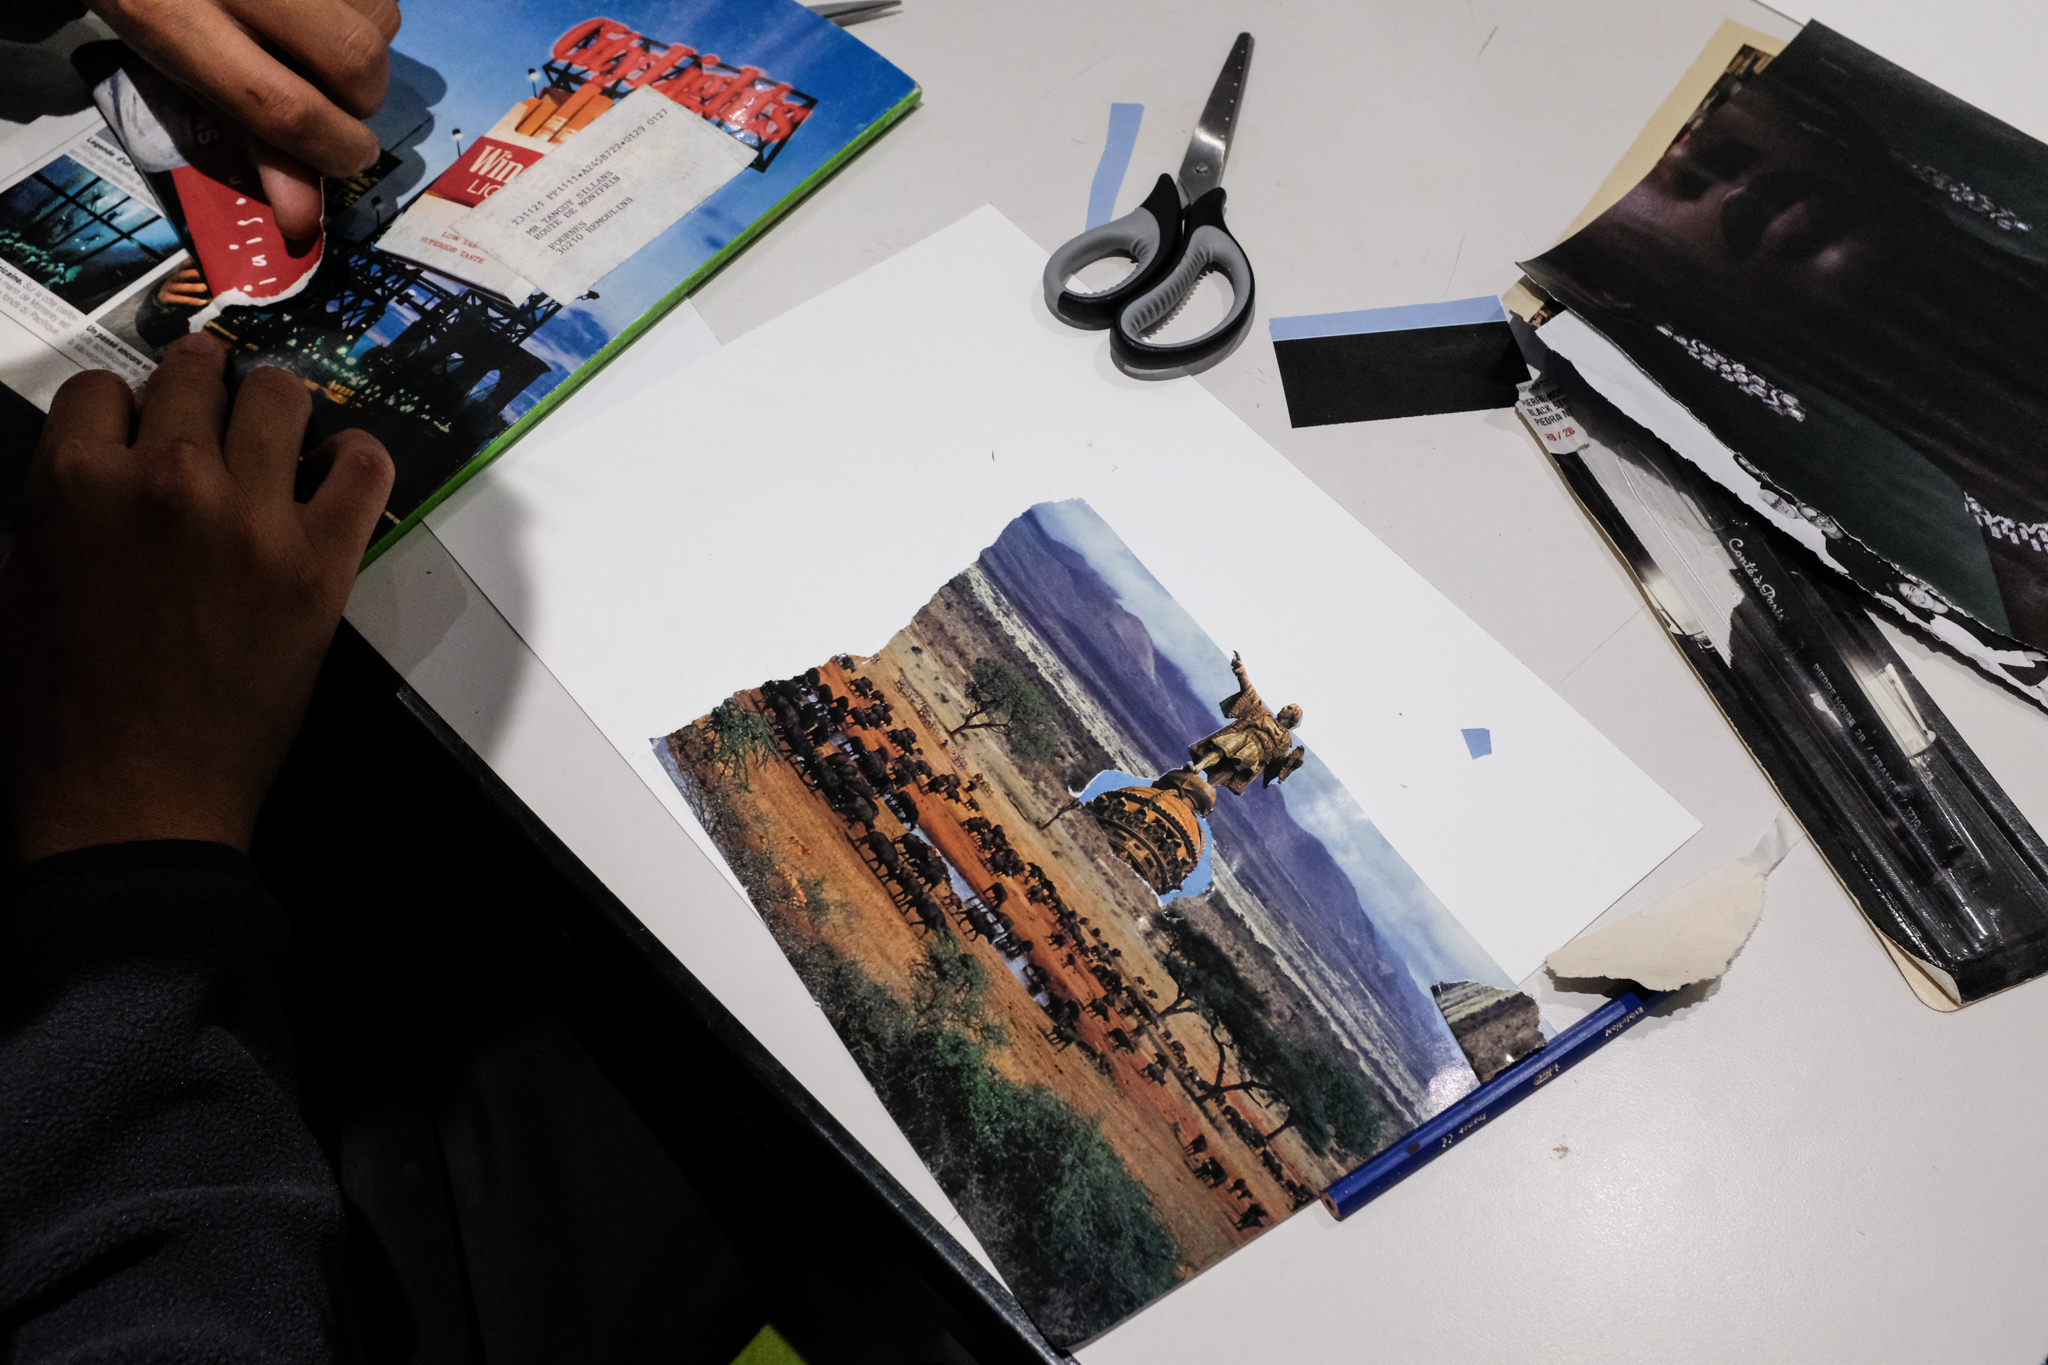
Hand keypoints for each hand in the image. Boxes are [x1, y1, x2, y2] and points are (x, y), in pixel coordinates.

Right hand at [0, 335, 393, 862]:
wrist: (135, 797)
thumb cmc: (60, 709)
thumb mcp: (22, 584)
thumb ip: (65, 508)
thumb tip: (102, 469)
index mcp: (76, 483)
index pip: (106, 388)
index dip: (122, 410)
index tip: (138, 431)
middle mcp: (169, 481)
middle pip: (196, 376)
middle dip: (199, 387)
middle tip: (209, 410)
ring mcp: (254, 519)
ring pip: (279, 398)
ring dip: (273, 404)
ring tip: (273, 429)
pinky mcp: (322, 563)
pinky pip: (363, 469)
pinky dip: (355, 456)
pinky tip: (337, 467)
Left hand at [87, 0, 399, 239]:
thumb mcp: (184, 69)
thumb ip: (249, 136)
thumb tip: (305, 220)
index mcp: (179, 24)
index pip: (286, 107)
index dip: (335, 148)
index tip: (348, 157)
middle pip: (353, 59)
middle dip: (362, 98)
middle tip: (335, 97)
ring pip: (381, 17)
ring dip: (369, 45)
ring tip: (322, 39)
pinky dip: (365, 10)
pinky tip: (325, 8)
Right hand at [156, 262, 210, 307]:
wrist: (163, 299)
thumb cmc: (182, 289)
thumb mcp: (187, 281)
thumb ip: (198, 278)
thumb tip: (217, 277)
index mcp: (180, 273)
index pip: (185, 265)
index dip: (192, 262)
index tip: (203, 261)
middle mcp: (174, 279)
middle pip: (182, 274)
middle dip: (193, 273)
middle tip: (205, 275)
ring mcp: (169, 288)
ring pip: (180, 287)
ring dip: (193, 287)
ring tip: (205, 287)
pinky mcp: (167, 297)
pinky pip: (179, 299)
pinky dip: (192, 300)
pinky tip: (203, 302)